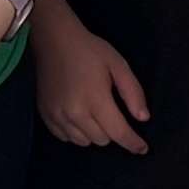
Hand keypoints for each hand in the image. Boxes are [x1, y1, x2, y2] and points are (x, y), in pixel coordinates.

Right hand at [30, 0, 148, 149]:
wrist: (54, 40)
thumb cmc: (90, 50)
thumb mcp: (118, 65)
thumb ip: (133, 93)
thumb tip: (143, 118)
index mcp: (95, 99)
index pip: (118, 133)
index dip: (133, 143)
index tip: (142, 148)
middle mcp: (74, 113)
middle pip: (102, 140)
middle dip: (112, 131)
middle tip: (111, 111)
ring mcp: (57, 116)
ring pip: (84, 142)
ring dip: (94, 133)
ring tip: (94, 114)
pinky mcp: (45, 115)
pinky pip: (65, 138)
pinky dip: (76, 133)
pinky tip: (78, 116)